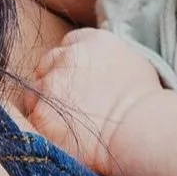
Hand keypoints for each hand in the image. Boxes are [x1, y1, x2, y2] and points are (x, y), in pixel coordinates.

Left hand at [27, 27, 164, 175]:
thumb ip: (109, 58)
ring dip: (47, 104)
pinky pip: (31, 116)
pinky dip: (43, 125)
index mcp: (89, 41)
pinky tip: (61, 134)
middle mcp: (66, 56)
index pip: (68, 45)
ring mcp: (50, 83)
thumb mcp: (132, 62)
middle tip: (72, 106)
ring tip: (68, 124)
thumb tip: (103, 65)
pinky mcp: (41, 111)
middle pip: (47, 65)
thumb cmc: (145, 102)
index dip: (72, 65)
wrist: (139, 128)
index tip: (79, 83)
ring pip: (36, 91)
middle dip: (56, 83)